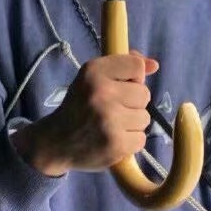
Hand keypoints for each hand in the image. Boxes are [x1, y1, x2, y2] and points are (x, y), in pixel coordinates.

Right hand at [12, 51, 158, 176]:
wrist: (56, 142)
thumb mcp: (93, 77)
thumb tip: (154, 65)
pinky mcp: (116, 145)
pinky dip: (130, 141)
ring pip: (145, 117)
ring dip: (132, 123)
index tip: (121, 86)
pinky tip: (114, 139)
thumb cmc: (79, 105)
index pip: (136, 66)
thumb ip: (124, 66)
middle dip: (133, 102)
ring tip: (112, 124)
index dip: (134, 77)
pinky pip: (141, 139)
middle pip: (144, 93)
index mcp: (94, 71)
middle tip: (113, 108)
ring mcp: (109, 120)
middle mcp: (102, 93)